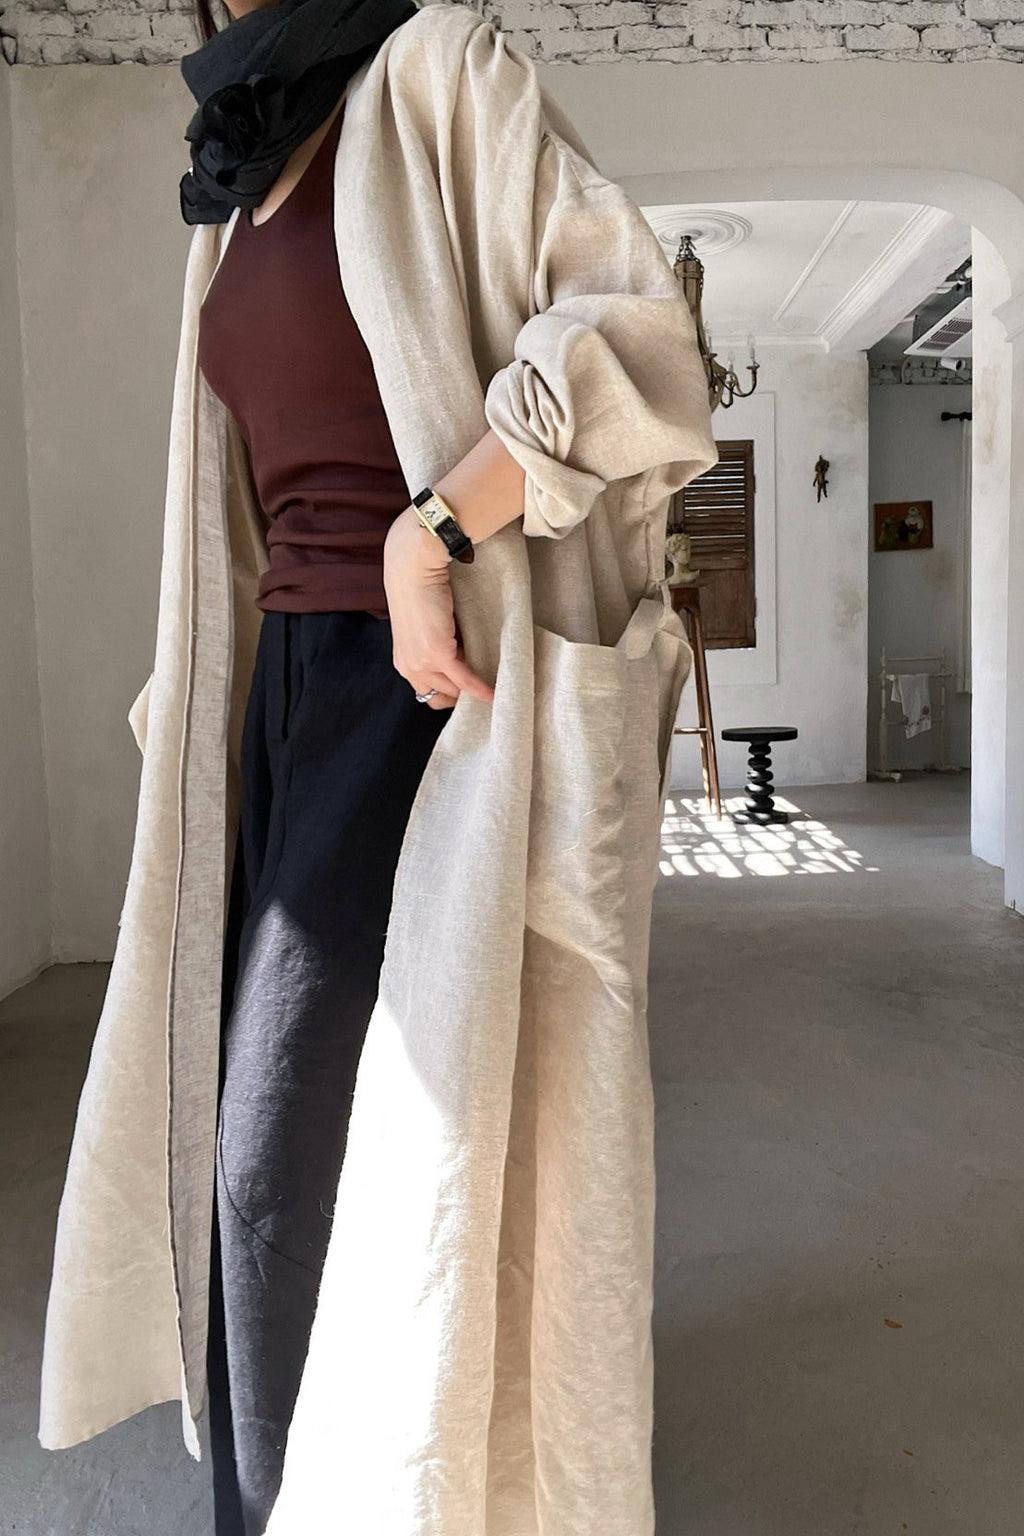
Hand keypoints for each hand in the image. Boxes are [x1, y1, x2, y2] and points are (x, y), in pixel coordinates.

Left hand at [382, 506, 495, 709]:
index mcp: (403, 659)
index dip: (449, 694)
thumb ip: (434, 641)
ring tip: (494, 690)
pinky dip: (481, 689)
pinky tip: (495, 693)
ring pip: (453, 691)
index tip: (469, 693)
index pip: (428, 691)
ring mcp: (420, 661)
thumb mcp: (422, 623)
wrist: (413, 566)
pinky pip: (464, 680)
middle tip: (485, 691)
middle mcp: (407, 665)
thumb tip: (460, 653)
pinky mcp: (437, 653)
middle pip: (440, 696)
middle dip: (461, 698)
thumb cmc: (417, 587)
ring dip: (472, 694)